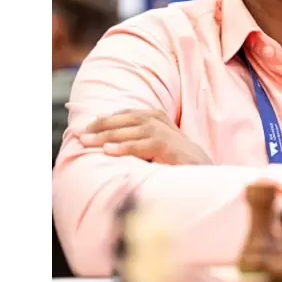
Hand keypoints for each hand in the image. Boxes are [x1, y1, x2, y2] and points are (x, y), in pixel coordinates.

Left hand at [79, 109, 212, 164]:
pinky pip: (140, 145)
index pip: (124, 114)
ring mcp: (162, 131)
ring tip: (88, 141)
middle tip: (81, 134)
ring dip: (106, 136)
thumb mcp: (154, 143)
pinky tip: (108, 151)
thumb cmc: (175, 158)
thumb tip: (107, 139)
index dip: (104, 119)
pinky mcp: (166, 145)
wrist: (201, 168)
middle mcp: (158, 120)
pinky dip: (123, 147)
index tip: (86, 127)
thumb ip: (136, 136)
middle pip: (123, 120)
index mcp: (155, 115)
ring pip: (128, 131)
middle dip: (100, 127)